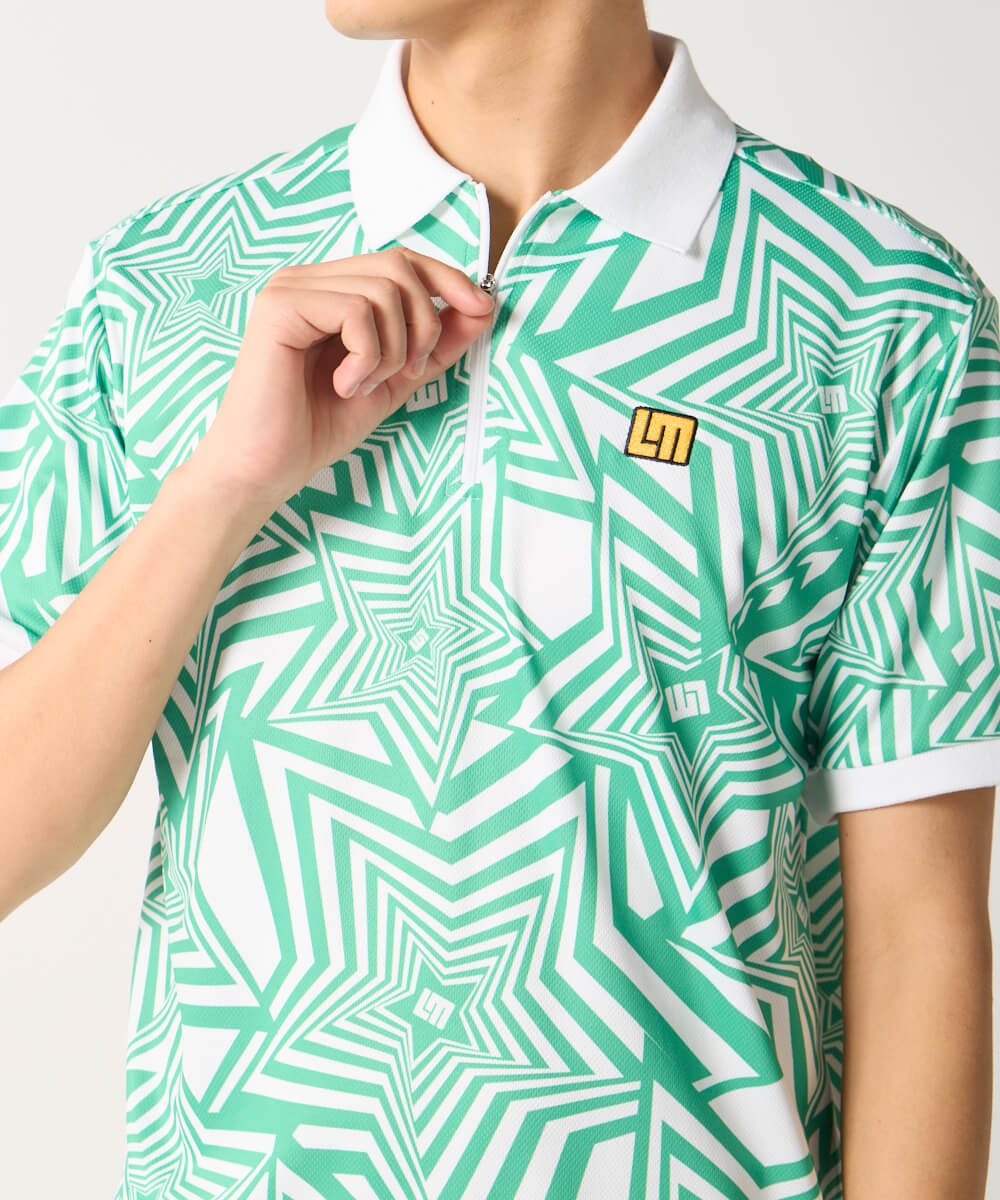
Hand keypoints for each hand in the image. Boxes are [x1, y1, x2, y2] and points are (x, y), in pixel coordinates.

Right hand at [189, 246, 494, 511]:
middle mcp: (309, 279)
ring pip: (384, 288)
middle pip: (399, 265)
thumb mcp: (394, 381)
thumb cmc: (317, 429)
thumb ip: (434, 345)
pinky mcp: (279, 307)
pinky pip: (355, 311)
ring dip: (394, 348)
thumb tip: (482, 307)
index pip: (403, 260)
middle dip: (425, 322)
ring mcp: (291, 288)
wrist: (266, 469)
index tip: (483, 310)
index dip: (449, 280)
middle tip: (406, 373)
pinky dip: (367, 357)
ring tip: (364, 385)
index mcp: (331, 290)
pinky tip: (343, 385)